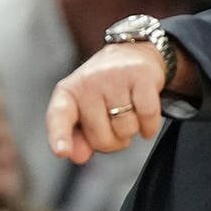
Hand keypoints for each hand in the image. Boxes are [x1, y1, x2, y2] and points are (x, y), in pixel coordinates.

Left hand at [46, 43, 165, 163]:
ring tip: (128, 110)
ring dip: (132, 129)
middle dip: (113, 139)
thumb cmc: (104, 90)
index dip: (60, 135)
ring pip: (127, 129)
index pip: (60, 116)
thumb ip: (77, 137)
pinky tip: (144, 117)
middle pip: (102, 138)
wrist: (131, 54)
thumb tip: (78, 156)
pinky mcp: (141, 75)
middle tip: (114, 119)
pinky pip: (147, 116)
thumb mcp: (84, 111)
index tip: (62, 151)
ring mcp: (114, 77)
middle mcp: (88, 82)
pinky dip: (149, 125)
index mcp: (68, 92)